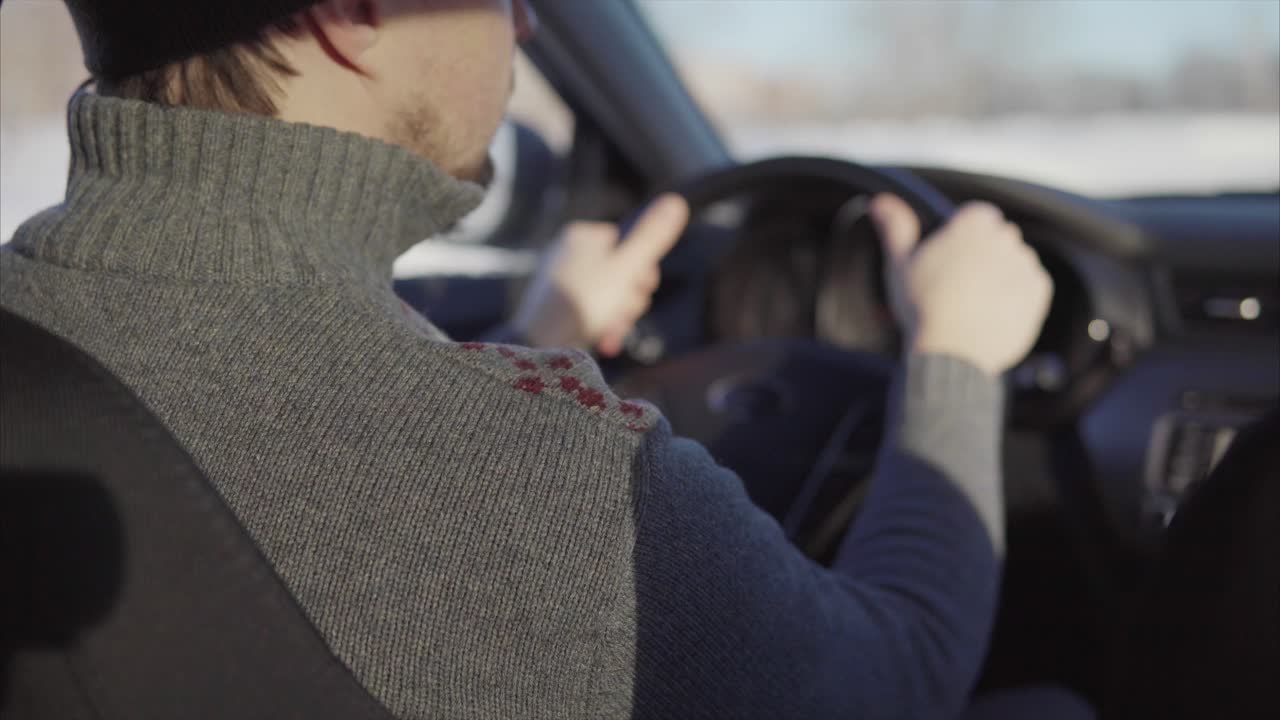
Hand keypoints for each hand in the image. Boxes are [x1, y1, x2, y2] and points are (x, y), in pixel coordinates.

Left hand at [512, 194, 689, 355]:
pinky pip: (592, 312)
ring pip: (609, 295)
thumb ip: (652, 237)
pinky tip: (604, 340)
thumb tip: (676, 202)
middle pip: (621, 272)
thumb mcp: (627, 266)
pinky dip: (602, 326)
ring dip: (619, 316)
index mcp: (582, 236)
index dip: (644, 270)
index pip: (630, 244)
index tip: (643, 287)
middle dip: (630, 298)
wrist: (541, 341)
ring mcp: (563, 282)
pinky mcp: (559, 307)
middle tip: (624, 311)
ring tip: (610, 329)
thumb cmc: (585, 301)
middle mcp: (569, 254)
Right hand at [870, 194, 1053, 376]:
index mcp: (972, 225)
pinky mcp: (1038, 291)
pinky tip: (993, 310)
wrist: (952, 353)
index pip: (978, 215)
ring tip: (976, 302)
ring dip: (1002, 273)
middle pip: (998, 237)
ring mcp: (1024, 264)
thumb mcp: (901, 265)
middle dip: (984, 254)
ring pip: (1015, 260)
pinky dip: (1018, 294)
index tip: (952, 257)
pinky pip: (1032, 284)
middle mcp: (1005, 238)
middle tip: (960, 283)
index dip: (964, 234)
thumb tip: (882, 202)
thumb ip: (897, 228)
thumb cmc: (923, 308)